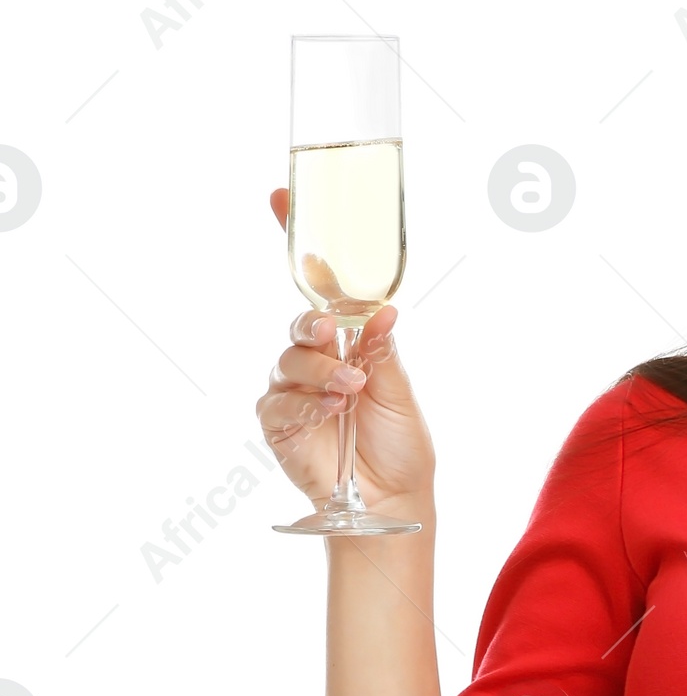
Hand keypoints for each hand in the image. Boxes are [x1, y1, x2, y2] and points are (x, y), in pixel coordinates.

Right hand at [255, 188, 437, 516]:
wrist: (390, 498)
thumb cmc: (400, 444)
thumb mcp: (400, 390)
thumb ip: (381, 351)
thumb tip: (381, 309)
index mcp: (348, 341)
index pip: (320, 285)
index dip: (299, 242)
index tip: (280, 196)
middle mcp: (316, 359)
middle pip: (299, 321)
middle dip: (313, 323)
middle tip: (331, 332)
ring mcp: (293, 389)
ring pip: (289, 359)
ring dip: (320, 371)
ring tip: (349, 391)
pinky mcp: (276, 423)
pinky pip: (278, 400)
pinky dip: (305, 402)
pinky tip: (331, 412)